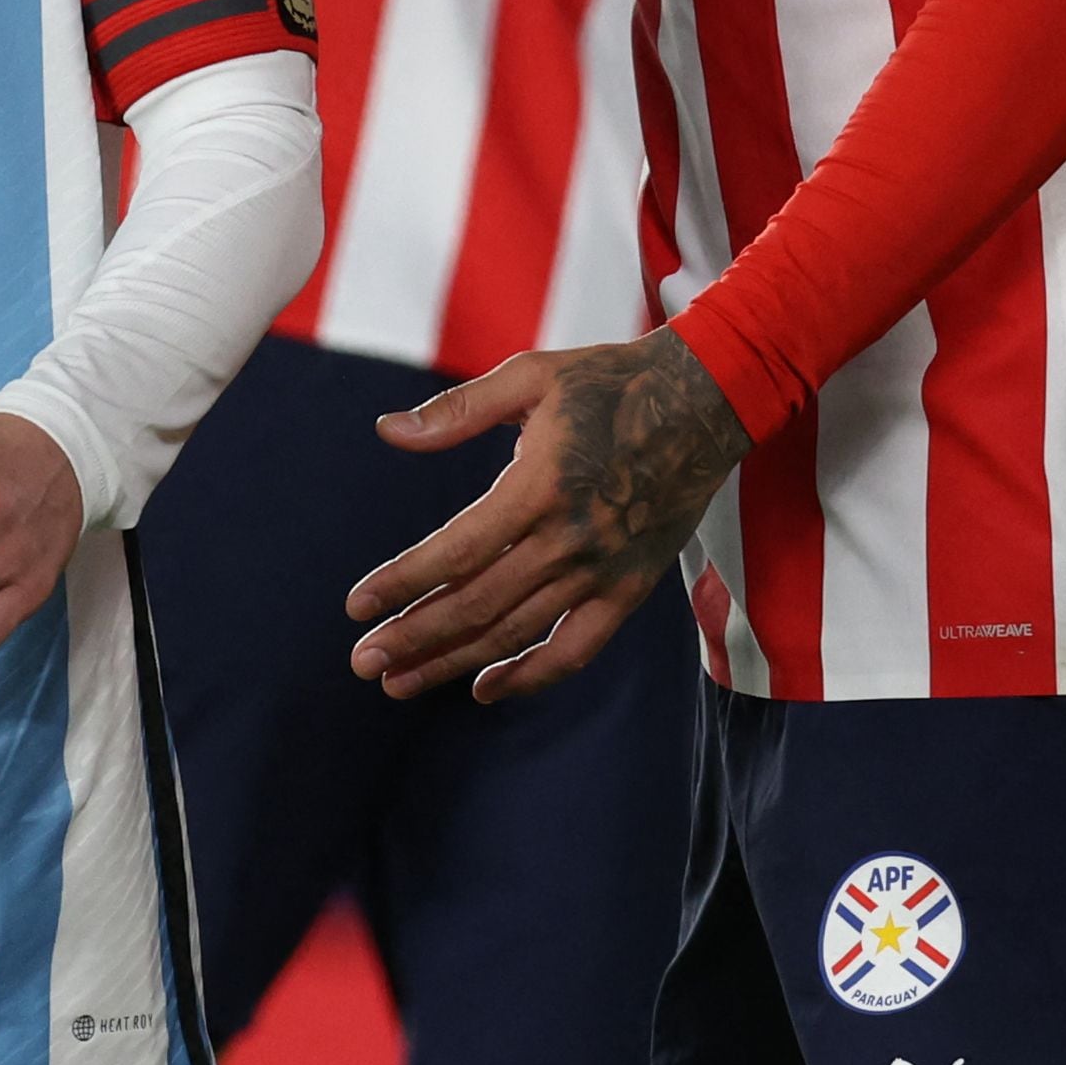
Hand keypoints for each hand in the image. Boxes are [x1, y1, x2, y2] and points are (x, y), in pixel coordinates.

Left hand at [345, 328, 750, 703]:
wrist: (708, 402)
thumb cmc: (609, 382)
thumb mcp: (530, 376)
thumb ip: (457, 410)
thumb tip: (387, 431)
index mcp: (539, 486)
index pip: (457, 551)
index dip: (403, 583)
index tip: (357, 606)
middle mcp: (571, 539)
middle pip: (478, 604)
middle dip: (415, 638)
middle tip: (362, 661)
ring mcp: (604, 570)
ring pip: (518, 632)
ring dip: (455, 661)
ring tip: (400, 682)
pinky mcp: (632, 587)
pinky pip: (579, 647)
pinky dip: (533, 675)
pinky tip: (487, 688)